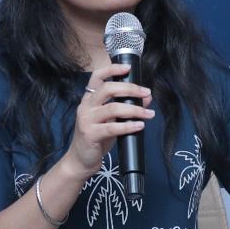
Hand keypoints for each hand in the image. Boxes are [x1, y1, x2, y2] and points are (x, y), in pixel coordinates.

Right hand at [65, 63, 153, 178]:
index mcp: (89, 99)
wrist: (80, 160)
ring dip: (134, 109)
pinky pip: (112, 127)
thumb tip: (146, 97)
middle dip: (130, 88)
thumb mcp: (112, 120)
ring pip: (113, 108)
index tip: (128, 68)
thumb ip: (126, 107)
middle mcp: (86, 106)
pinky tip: (139, 125)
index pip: (97, 77)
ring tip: (148, 114)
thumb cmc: (96, 138)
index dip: (112, 69)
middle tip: (146, 92)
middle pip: (107, 89)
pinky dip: (128, 125)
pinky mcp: (90, 134)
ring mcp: (86, 120)